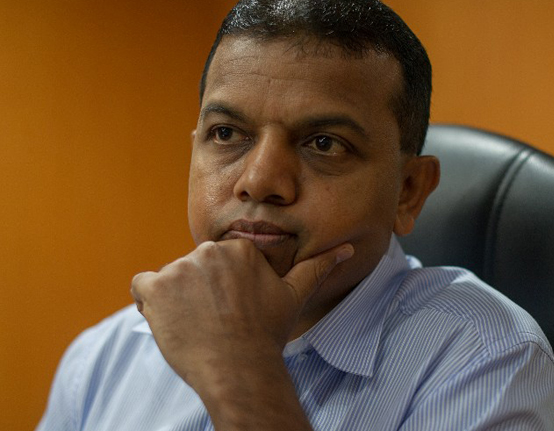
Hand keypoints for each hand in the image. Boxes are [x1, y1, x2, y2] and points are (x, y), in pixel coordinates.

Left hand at [130, 239, 353, 399]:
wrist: (238, 367)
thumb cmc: (266, 333)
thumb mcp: (294, 296)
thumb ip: (318, 267)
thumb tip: (347, 249)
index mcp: (238, 249)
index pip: (219, 261)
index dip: (222, 287)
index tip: (231, 309)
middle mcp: (208, 251)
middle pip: (194, 269)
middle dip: (200, 292)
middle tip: (215, 319)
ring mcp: (179, 268)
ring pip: (170, 280)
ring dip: (177, 300)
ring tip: (197, 324)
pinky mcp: (155, 288)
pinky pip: (142, 287)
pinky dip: (149, 303)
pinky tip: (170, 320)